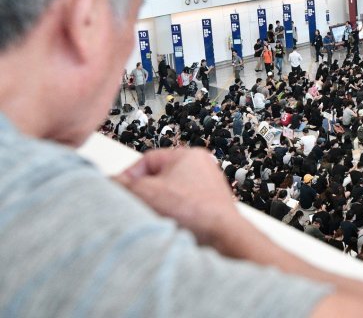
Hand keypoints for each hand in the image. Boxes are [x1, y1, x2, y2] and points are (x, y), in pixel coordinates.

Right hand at [116, 148, 238, 245]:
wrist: (223, 235)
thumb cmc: (196, 210)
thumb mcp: (147, 192)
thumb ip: (125, 184)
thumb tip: (112, 181)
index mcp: (188, 155)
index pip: (147, 159)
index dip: (129, 175)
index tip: (120, 189)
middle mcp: (202, 167)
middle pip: (159, 177)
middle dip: (145, 192)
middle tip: (136, 204)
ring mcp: (209, 187)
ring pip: (171, 194)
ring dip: (159, 206)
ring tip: (156, 217)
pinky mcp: (211, 206)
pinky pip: (184, 208)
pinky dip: (174, 216)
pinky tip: (170, 225)